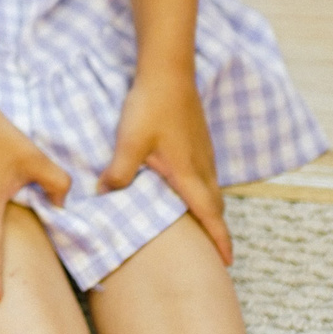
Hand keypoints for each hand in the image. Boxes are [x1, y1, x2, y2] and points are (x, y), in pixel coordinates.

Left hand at [99, 67, 231, 265]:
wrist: (168, 71)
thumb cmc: (150, 107)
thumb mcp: (129, 142)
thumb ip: (119, 172)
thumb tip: (105, 194)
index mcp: (190, 174)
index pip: (211, 215)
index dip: (220, 240)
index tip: (227, 262)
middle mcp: (203, 165)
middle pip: (215, 206)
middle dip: (216, 229)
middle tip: (211, 251)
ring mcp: (204, 151)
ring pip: (212, 189)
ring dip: (209, 209)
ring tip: (198, 224)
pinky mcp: (199, 139)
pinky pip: (206, 174)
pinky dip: (202, 190)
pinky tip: (185, 187)